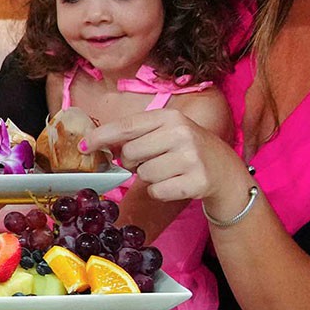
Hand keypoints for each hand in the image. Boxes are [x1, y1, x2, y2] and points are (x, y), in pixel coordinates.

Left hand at [83, 109, 244, 208]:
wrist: (225, 171)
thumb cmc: (186, 150)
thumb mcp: (166, 132)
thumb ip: (135, 135)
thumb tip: (95, 143)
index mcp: (170, 117)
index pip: (126, 127)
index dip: (101, 137)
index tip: (84, 146)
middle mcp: (181, 133)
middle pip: (130, 154)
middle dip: (133, 162)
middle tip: (152, 160)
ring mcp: (190, 157)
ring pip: (143, 175)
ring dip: (149, 178)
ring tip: (169, 171)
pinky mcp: (196, 181)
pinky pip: (157, 191)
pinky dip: (160, 192)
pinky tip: (176, 183)